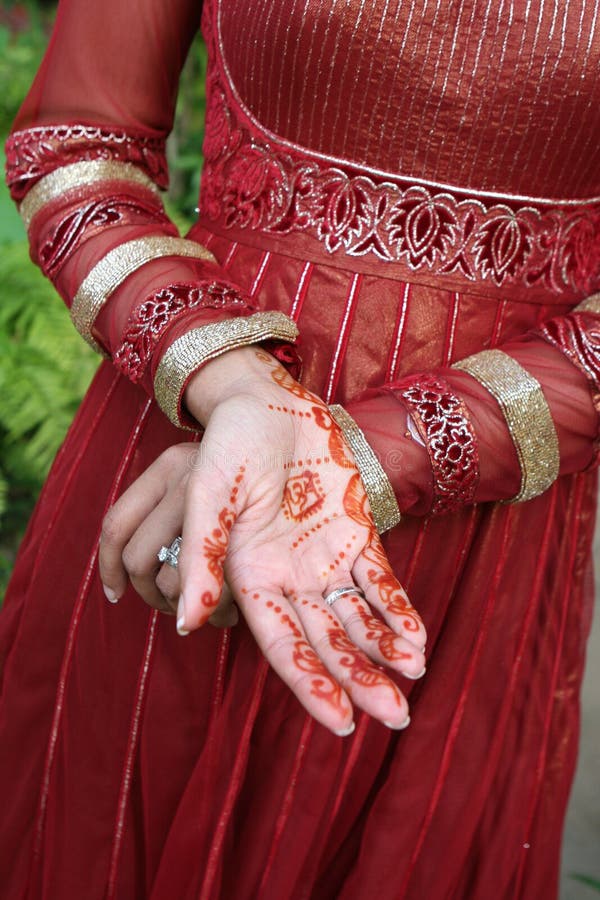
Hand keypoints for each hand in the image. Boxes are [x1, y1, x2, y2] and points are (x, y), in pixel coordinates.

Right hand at [101, 348, 426, 734]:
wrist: (266, 401)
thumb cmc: (228, 444)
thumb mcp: (207, 493)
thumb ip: (201, 555)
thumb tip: (186, 626)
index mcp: (250, 576)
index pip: (283, 644)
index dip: (311, 683)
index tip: (340, 724)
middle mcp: (289, 577)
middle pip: (326, 641)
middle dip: (358, 679)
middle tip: (396, 719)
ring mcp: (324, 557)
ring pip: (357, 617)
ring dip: (384, 649)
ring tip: (413, 678)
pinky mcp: (354, 533)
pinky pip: (379, 578)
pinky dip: (397, 607)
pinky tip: (417, 639)